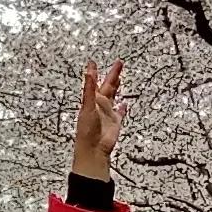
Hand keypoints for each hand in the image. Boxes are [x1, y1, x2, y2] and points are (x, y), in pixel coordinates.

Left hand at [71, 58, 124, 180]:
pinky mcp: (115, 122)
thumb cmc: (87, 130)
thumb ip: (89, 89)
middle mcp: (100, 105)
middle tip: (118, 64)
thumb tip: (89, 72)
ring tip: (120, 79)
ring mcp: (108, 113)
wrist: (93, 149)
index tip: (93, 62)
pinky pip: (120, 113)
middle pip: (108, 86)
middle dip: (113, 75)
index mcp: (92, 100)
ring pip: (113, 97)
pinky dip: (122, 108)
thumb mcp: (87, 106)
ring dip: (117, 88)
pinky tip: (124, 104)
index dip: (94, 71)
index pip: (94, 81)